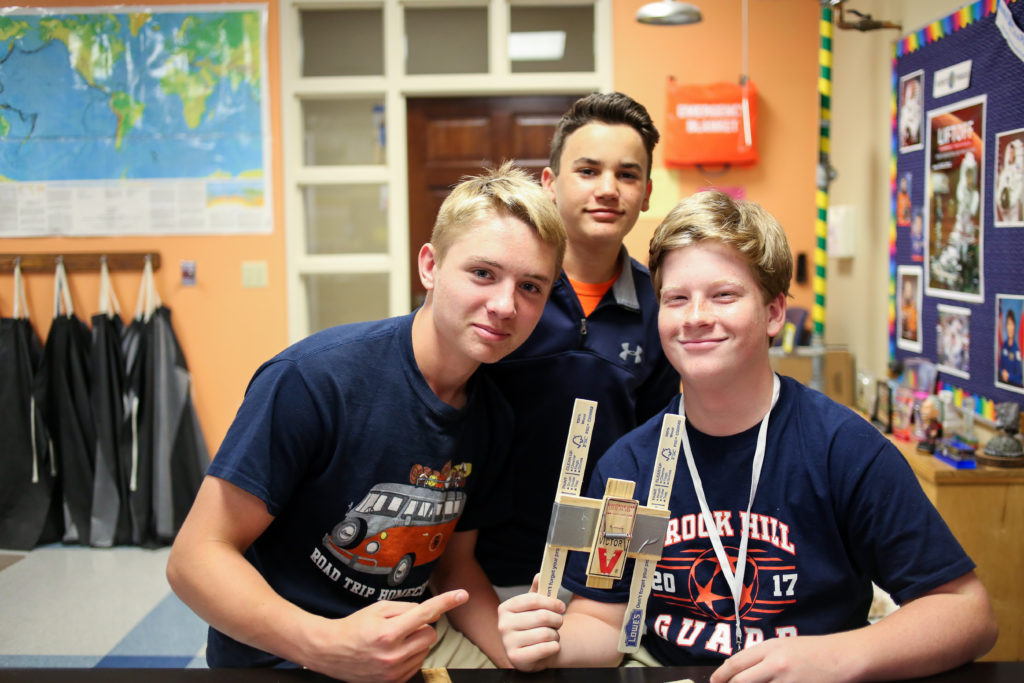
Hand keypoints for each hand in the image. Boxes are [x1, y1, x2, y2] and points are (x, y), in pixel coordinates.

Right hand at [306, 589, 467, 682]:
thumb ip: (407, 608)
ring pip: (425, 649)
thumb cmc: (355, 626)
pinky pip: (417, 663)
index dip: (446, 602)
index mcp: (388, 633)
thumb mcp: (378, 609)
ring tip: (392, 641)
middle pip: (430, 634)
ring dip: (415, 642)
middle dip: (421, 627)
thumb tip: (432, 613)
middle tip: (401, 626)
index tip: (463, 594)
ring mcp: (393, 672)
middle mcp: (392, 655)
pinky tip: (392, 653)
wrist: (330, 652)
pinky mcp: (394, 682)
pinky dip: (410, 655)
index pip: (425, 613)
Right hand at [497, 576, 565, 670]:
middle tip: (559, 622)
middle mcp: (503, 625)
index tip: (561, 607)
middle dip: (557, 619)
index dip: (552, 602)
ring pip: (545, 633)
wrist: (529, 653)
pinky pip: (545, 649)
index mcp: (505, 608)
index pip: (534, 599)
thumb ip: (537, 592)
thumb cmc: (532, 626)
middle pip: (542, 617)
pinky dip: (554, 647)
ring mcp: (508, 643)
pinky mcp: (516, 659)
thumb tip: (540, 575)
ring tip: (552, 636)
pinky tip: (551, 646)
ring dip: (555, 635)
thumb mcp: (533, 608)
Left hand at [710, 635, 852, 682]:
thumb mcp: (785, 646)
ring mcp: (787, 682)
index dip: (721, 675)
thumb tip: (739, 670)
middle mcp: (775, 665)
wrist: (844, 658)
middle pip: (740, 681)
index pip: (736, 663)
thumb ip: (763, 657)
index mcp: (770, 648)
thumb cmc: (815, 651)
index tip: (714, 682)